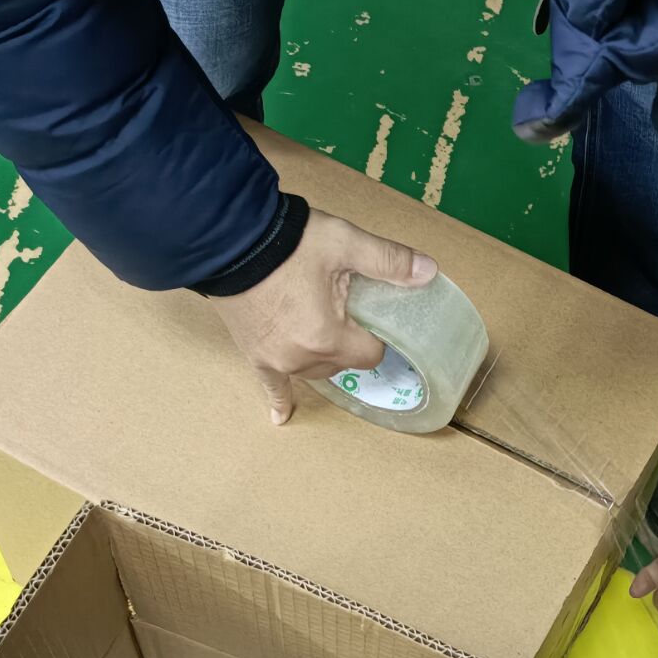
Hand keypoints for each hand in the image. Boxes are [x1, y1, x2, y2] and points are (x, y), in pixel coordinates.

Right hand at [214, 208, 435, 423]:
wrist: (228, 239)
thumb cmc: (287, 242)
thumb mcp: (344, 243)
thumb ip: (388, 260)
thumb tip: (429, 271)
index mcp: (328, 338)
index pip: (371, 354)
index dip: (374, 333)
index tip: (367, 311)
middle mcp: (302, 359)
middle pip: (343, 363)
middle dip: (349, 342)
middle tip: (341, 307)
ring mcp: (276, 360)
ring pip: (315, 371)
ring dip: (322, 356)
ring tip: (319, 325)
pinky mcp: (254, 354)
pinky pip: (271, 384)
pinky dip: (279, 398)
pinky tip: (281, 417)